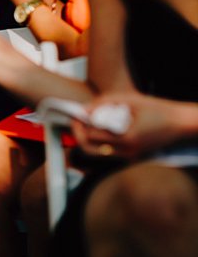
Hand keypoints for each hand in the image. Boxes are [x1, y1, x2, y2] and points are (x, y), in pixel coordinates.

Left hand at [72, 93, 197, 159]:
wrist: (180, 123)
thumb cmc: (158, 109)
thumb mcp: (130, 99)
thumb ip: (104, 103)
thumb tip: (84, 109)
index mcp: (127, 138)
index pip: (92, 135)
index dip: (80, 124)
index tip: (76, 115)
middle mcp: (127, 152)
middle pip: (90, 149)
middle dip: (79, 135)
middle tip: (76, 122)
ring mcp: (130, 156)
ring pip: (98, 152)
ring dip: (88, 138)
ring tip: (87, 123)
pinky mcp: (132, 156)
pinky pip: (109, 152)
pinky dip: (100, 141)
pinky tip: (100, 128)